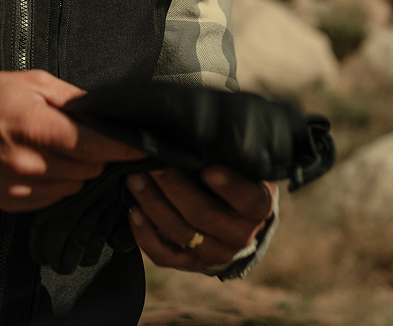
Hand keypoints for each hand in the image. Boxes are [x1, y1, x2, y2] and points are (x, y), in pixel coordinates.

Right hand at [0, 70, 144, 211]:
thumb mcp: (30, 83)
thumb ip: (72, 98)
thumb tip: (106, 111)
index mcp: (35, 126)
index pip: (95, 146)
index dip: (123, 147)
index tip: (142, 145)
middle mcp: (29, 163)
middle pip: (89, 168)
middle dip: (94, 154)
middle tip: (83, 136)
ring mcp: (19, 187)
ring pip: (74, 185)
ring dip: (75, 170)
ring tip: (56, 148)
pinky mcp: (13, 203)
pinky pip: (54, 197)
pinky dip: (57, 182)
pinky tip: (41, 163)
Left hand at [125, 166, 275, 270]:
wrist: (238, 218)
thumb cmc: (236, 177)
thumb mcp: (243, 164)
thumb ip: (230, 153)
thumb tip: (204, 129)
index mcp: (258, 208)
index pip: (249, 200)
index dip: (229, 186)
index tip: (207, 168)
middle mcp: (241, 236)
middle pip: (203, 214)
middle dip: (173, 187)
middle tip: (152, 164)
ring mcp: (216, 253)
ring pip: (180, 233)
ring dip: (153, 204)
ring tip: (134, 179)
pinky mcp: (192, 264)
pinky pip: (165, 256)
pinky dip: (145, 235)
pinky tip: (133, 211)